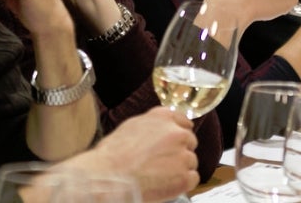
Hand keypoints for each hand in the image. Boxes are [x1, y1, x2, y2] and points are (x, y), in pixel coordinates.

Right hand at [58, 107, 199, 202]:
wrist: (108, 177)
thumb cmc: (112, 155)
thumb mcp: (131, 127)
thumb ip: (152, 125)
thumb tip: (161, 128)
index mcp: (163, 117)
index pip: (183, 122)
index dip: (178, 134)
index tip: (176, 143)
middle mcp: (176, 133)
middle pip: (189, 142)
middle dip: (179, 152)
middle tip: (162, 163)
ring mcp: (182, 155)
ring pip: (191, 161)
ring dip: (180, 169)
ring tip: (159, 176)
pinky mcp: (184, 177)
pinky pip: (192, 179)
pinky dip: (182, 184)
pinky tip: (166, 185)